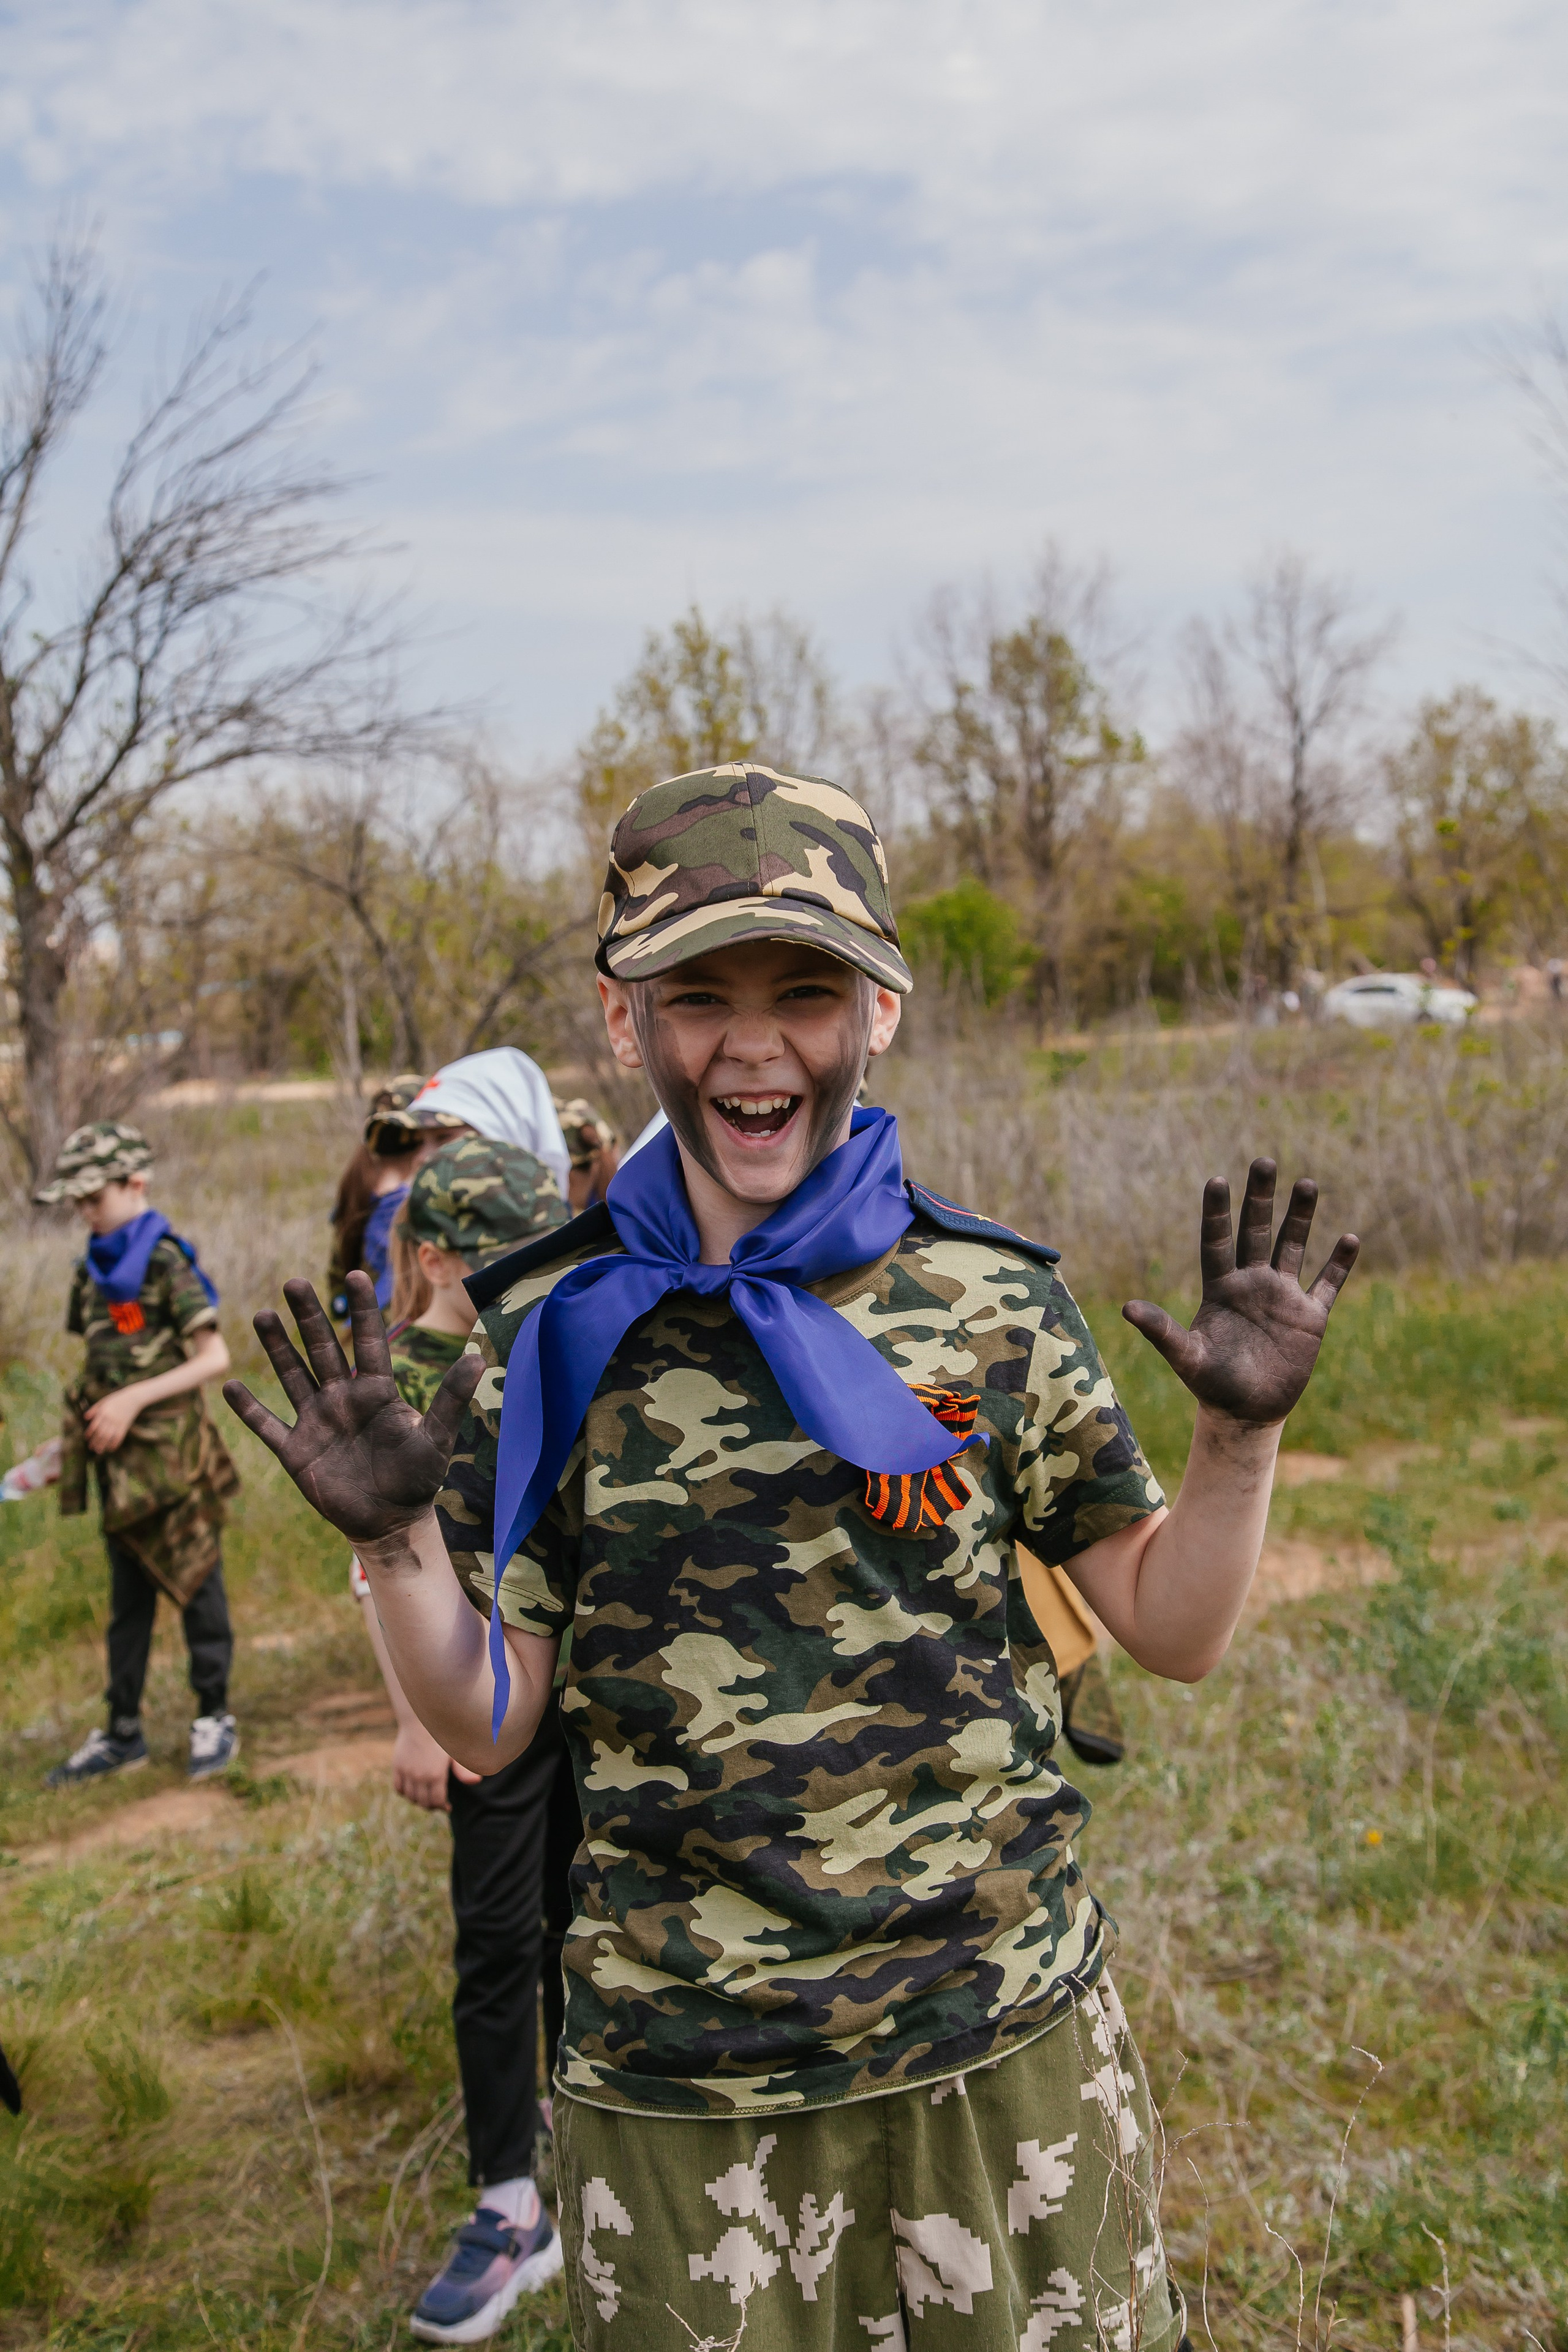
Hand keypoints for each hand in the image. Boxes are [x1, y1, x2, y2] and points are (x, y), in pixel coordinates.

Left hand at [85, 1388, 145, 1453]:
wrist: (133, 1398)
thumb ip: (94, 1409)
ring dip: (103, 1445)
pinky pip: (119, 1437)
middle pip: (100, 1433)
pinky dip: (115, 1443)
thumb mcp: (104, 1401)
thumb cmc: (117, 1399)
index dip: (90, 1433)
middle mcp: (109, 1418)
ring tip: (99, 1451)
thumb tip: (85, 1418)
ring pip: (108, 1437)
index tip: (86, 1438)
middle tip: (91, 1448)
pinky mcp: (125, 1425)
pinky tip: (111, 1448)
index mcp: (103, 1412)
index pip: (94, 1425)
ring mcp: (117, 1422)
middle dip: (95, 1441)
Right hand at [223, 1270, 483, 1545]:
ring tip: (263, 1316)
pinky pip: (267, 1426)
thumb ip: (451, 1399)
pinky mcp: (296, 1452)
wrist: (391, 1522)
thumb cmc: (417, 1479)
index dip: (362, 1309)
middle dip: (309, 1317)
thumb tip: (480, 1357)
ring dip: (277, 1348)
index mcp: (376, 1391)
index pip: (368, 1341)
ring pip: (293, 1376)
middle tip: (295, 1282)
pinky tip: (229, 1387)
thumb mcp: (436, 1438)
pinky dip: (249, 1410)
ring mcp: (317, 1422)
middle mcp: (343, 1399)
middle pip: (322, 1349)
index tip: (355, 1274)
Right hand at [390, 1718, 479, 1808]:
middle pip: (423, 1802)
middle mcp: (420, 1776)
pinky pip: (398, 1788)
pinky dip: (404, 1792)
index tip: (447, 1807)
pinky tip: (412, 1790)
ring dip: (418, 1800)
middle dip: (431, 1806)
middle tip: (437, 1803)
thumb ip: (463, 1769)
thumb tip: (476, 1781)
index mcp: (436, 1774)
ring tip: (425, 1796)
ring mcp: (407, 1772)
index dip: (443, 1806)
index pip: (437, 1801)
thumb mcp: (454, 1752)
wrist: (420, 1721)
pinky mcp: (397, 1767)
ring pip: (410, 1797)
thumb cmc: (441, 1735)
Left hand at [1123, 1159, 1358, 1426]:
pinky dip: (1339, 1264)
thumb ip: (1161, 1331)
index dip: (1217, 1213)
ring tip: (1307, 1184)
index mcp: (1220, 1288)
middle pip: (1256, 1232)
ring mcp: (1282, 1297)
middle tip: (1263, 1161)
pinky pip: (1327, 1285)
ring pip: (1292, 1247)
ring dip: (1300, 1218)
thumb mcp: (1186, 1357)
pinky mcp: (1309, 1317)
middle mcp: (1251, 1284)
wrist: (1246, 1412)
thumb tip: (1126, 1308)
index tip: (1217, 1181)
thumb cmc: (1211, 1385)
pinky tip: (1350, 1238)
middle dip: (1260, 1199)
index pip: (1217, 1242)